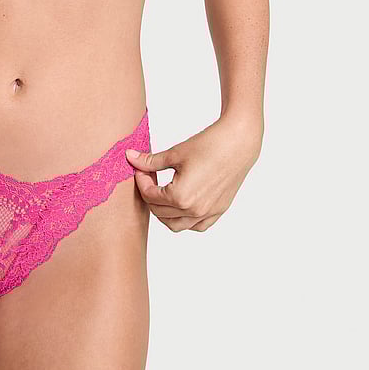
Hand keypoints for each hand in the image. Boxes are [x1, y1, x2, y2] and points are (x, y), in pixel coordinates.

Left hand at [125, 113, 261, 231]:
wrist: (238, 144)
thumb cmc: (209, 145)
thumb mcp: (175, 153)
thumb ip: (150, 161)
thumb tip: (130, 157)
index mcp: (181, 197)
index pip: (150, 196)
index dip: (141, 181)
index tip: (141, 168)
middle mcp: (194, 211)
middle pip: (160, 212)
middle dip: (150, 195)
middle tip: (150, 177)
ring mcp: (207, 213)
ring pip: (176, 225)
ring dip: (164, 212)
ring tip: (162, 192)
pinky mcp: (218, 211)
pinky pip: (197, 226)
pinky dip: (185, 219)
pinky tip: (181, 203)